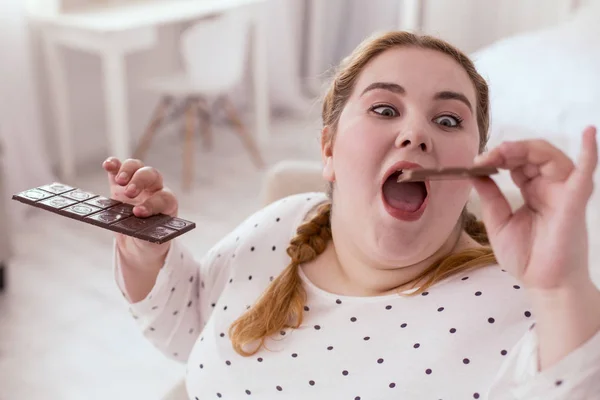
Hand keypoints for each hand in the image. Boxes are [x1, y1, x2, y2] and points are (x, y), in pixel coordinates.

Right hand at [102, 157, 178, 260]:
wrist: (139, 244)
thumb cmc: (149, 241)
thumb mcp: (150, 242)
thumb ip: (145, 234)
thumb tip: (133, 226)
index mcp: (166, 204)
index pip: (163, 198)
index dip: (152, 204)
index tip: (139, 213)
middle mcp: (154, 190)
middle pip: (151, 175)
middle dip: (140, 181)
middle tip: (129, 192)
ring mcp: (137, 184)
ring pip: (137, 167)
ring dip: (128, 170)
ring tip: (120, 182)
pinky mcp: (120, 184)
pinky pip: (118, 168)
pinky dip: (114, 164)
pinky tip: (108, 165)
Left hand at [470, 126, 597, 290]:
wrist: (542, 283)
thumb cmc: (525, 256)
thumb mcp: (498, 222)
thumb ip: (490, 196)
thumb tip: (474, 172)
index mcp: (532, 190)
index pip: (517, 162)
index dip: (498, 157)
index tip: (476, 163)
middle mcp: (550, 187)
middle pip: (534, 154)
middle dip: (508, 150)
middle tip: (486, 157)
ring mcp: (564, 192)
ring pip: (552, 157)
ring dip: (527, 149)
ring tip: (503, 151)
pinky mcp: (574, 202)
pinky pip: (585, 174)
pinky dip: (589, 152)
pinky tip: (588, 133)